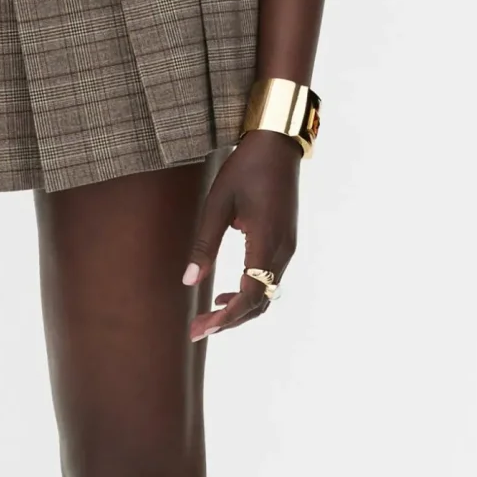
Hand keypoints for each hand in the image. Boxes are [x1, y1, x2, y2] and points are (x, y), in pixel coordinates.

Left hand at [183, 131, 298, 340]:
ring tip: (209, 317)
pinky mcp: (285, 243)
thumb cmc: (245, 169)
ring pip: (266, 294)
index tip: (200, 328)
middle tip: (197, 330)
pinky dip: (249, 294)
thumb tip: (189, 281)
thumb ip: (204, 245)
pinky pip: (269, 279)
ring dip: (240, 310)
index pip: (249, 295)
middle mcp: (282, 250)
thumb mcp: (217, 204)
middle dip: (229, 321)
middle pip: (259, 302)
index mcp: (266, 241)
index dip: (225, 318)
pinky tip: (226, 295)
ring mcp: (286, 247)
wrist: (277, 145)